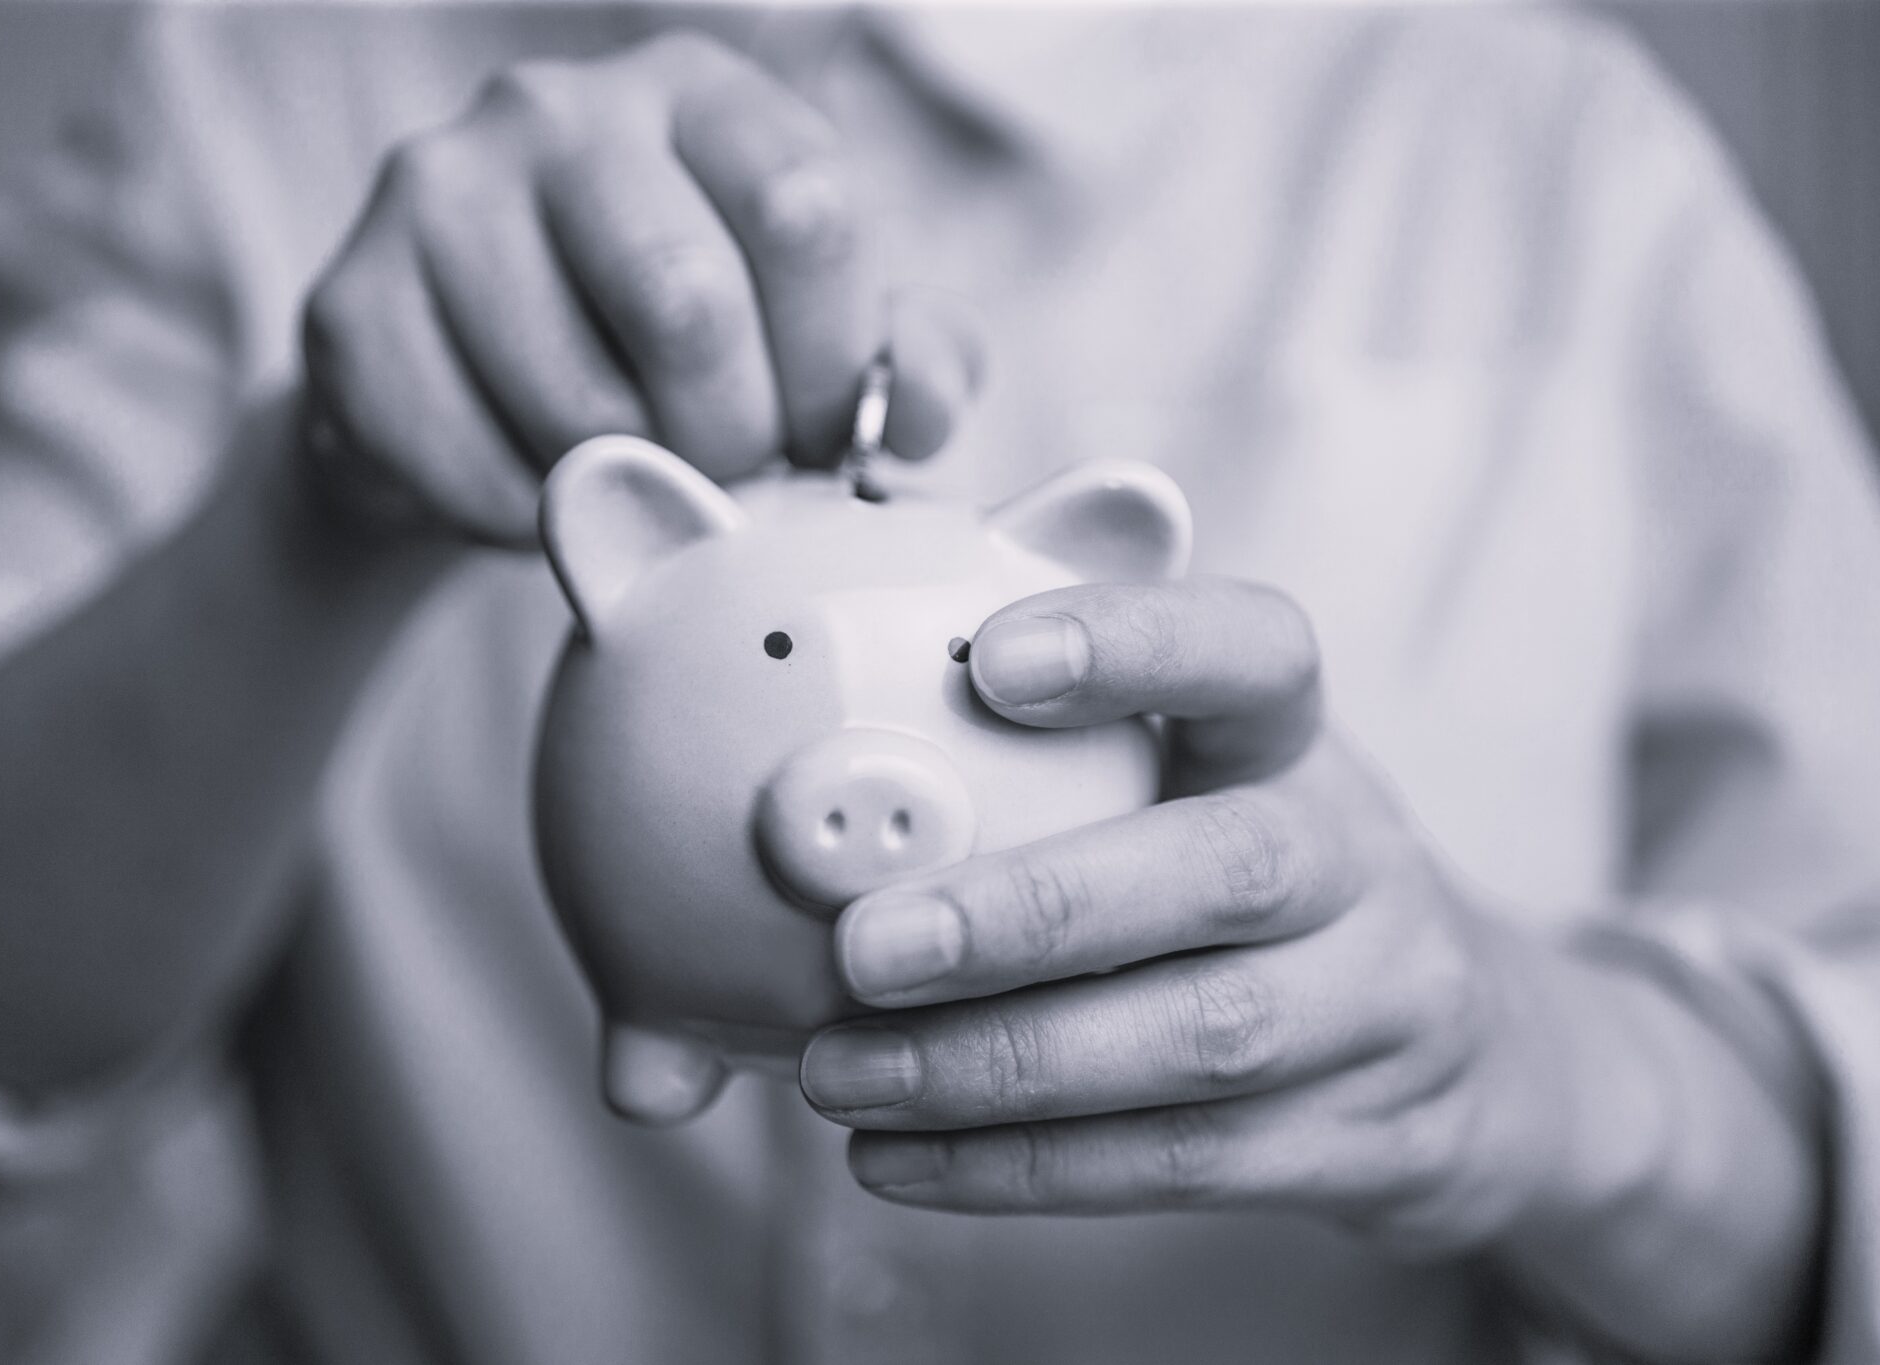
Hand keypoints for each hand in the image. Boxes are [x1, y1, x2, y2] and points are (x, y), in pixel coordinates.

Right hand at [299, 30, 978, 545]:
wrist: (471, 403)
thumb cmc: (668, 360)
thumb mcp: (810, 338)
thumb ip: (900, 360)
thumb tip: (917, 409)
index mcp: (699, 96)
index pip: (805, 212)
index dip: (832, 363)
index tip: (820, 429)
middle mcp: (559, 110)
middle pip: (687, 303)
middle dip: (731, 436)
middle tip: (723, 470)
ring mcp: (437, 193)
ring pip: (580, 404)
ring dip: (630, 489)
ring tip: (629, 475)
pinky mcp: (351, 307)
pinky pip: (476, 468)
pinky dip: (532, 521)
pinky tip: (538, 488)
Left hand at [798, 581, 1652, 1251]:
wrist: (1478, 1061)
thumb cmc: (1263, 884)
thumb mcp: (1209, 780)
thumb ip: (1067, 738)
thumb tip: (832, 731)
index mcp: (1299, 745)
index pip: (1255, 654)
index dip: (1135, 647)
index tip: (991, 659)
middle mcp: (1356, 864)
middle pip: (1227, 871)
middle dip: (1034, 910)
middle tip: (866, 946)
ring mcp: (1379, 1011)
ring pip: (1199, 1040)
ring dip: (996, 1065)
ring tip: (841, 1073)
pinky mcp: (1364, 1144)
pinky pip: (1181, 1162)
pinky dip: (1023, 1166)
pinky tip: (897, 1157)